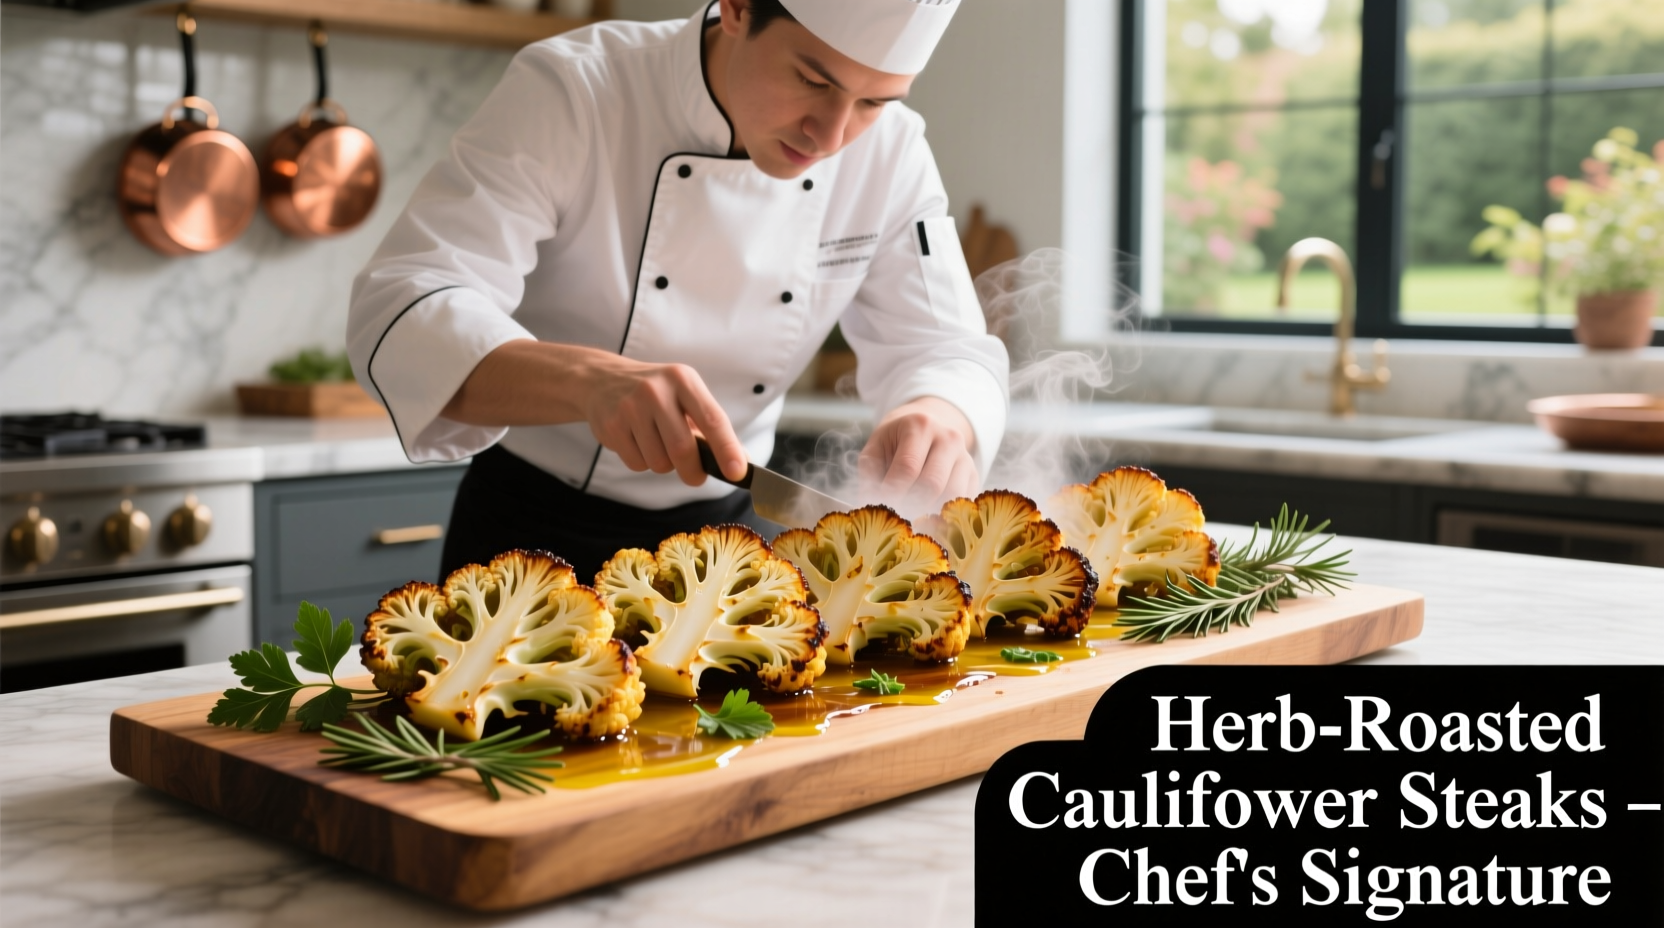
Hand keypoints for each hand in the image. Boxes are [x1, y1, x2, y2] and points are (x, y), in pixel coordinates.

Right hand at [581, 358, 748, 486]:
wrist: (601, 379)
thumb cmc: (655, 393)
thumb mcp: (685, 396)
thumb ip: (711, 426)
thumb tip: (740, 460)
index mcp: (683, 380)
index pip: (712, 418)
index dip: (727, 448)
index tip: (738, 472)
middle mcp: (657, 390)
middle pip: (682, 449)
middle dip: (693, 472)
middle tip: (696, 477)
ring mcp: (631, 407)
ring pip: (659, 462)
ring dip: (664, 465)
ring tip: (657, 444)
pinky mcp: (611, 425)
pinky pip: (636, 463)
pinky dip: (642, 462)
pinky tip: (637, 442)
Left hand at [858, 396, 979, 512]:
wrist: (925, 428)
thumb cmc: (895, 441)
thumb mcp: (876, 448)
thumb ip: (871, 474)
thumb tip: (872, 505)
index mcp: (920, 426)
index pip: (908, 467)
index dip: (892, 493)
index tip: (881, 508)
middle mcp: (948, 438)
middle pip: (933, 483)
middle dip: (911, 505)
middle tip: (895, 517)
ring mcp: (965, 456)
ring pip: (952, 495)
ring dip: (930, 512)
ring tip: (911, 516)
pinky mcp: (974, 474)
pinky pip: (963, 501)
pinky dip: (945, 515)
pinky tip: (928, 516)